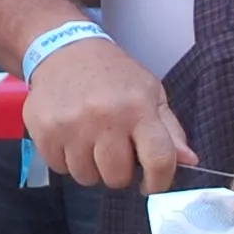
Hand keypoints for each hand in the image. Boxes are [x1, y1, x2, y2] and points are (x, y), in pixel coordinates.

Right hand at [23, 38, 189, 192]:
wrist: (64, 49)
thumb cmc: (113, 75)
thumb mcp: (150, 93)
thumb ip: (170, 130)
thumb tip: (189, 161)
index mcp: (138, 108)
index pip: (159, 160)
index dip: (160, 182)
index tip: (152, 183)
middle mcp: (105, 117)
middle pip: (118, 177)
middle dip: (119, 171)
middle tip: (114, 150)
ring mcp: (71, 125)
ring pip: (87, 177)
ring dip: (91, 166)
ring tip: (90, 141)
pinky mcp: (44, 130)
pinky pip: (60, 168)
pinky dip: (67, 159)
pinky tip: (71, 137)